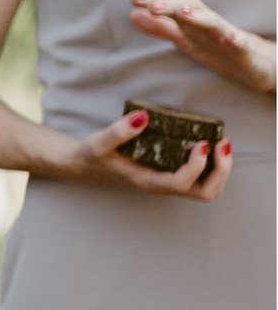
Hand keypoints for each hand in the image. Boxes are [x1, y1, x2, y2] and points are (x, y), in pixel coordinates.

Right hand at [61, 106, 232, 200]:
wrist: (88, 164)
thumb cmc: (95, 154)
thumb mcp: (100, 142)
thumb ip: (119, 131)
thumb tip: (144, 118)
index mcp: (148, 181)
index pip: (180, 182)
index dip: (197, 165)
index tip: (201, 142)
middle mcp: (163, 186)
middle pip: (205, 192)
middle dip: (220, 170)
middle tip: (221, 143)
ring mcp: (170, 184)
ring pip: (209, 189)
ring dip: (221, 169)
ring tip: (221, 144)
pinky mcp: (174, 176)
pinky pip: (204, 180)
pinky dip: (215, 166)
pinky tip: (211, 146)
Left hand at [130, 0, 275, 92]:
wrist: (260, 65)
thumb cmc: (220, 50)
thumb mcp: (186, 39)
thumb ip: (161, 28)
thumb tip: (133, 14)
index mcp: (194, 25)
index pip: (173, 7)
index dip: (155, 1)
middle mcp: (210, 27)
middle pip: (191, 9)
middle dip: (171, 5)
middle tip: (151, 5)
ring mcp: (229, 38)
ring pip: (213, 23)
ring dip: (198, 17)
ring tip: (183, 14)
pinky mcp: (246, 52)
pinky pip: (242, 45)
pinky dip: (235, 40)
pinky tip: (230, 38)